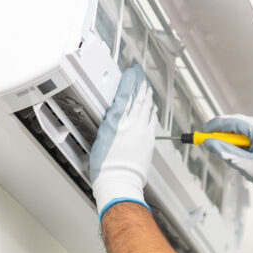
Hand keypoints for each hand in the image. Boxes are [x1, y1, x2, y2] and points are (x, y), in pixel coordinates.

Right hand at [90, 64, 157, 218]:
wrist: (120, 180)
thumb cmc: (106, 165)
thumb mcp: (101, 137)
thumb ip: (110, 121)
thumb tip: (115, 112)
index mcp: (118, 120)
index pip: (126, 93)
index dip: (130, 80)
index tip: (132, 71)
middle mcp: (133, 123)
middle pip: (139, 97)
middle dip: (141, 84)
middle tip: (141, 75)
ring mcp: (143, 131)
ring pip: (147, 107)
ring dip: (147, 95)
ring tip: (146, 88)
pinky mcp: (149, 140)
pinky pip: (152, 120)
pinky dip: (151, 111)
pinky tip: (151, 108)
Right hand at [201, 114, 252, 222]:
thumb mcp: (247, 166)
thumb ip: (226, 153)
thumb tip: (208, 142)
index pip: (234, 121)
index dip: (216, 125)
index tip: (203, 131)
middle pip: (243, 123)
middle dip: (229, 135)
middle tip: (216, 146)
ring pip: (252, 127)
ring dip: (243, 138)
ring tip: (248, 159)